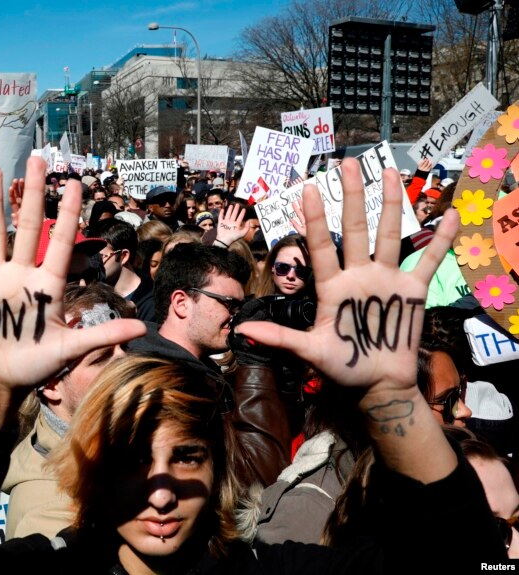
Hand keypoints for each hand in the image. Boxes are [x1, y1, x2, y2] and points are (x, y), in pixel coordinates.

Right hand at [0, 157, 144, 426]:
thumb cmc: (33, 367)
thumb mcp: (68, 349)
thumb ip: (100, 335)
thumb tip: (140, 328)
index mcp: (46, 284)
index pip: (60, 242)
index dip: (68, 214)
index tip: (76, 185)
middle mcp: (21, 274)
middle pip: (28, 226)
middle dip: (32, 193)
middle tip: (37, 160)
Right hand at [215, 204, 247, 245]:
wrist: (225, 240)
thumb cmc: (233, 237)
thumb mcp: (242, 233)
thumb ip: (247, 228)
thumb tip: (248, 221)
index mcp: (236, 225)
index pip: (240, 217)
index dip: (242, 213)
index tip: (244, 209)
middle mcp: (231, 223)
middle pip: (234, 214)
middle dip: (236, 209)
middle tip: (237, 204)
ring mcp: (226, 222)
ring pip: (228, 214)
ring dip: (229, 210)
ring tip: (231, 205)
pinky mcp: (221, 223)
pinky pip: (221, 217)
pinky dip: (221, 213)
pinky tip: (222, 209)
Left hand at [237, 159, 458, 393]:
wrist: (377, 384)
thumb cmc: (341, 367)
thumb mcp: (310, 351)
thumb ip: (280, 338)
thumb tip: (243, 330)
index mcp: (332, 286)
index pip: (320, 246)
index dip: (313, 219)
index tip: (306, 190)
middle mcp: (358, 274)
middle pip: (354, 229)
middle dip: (350, 196)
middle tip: (346, 163)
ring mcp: (386, 279)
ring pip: (388, 234)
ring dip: (390, 204)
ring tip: (388, 172)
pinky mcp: (412, 291)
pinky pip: (429, 260)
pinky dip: (442, 240)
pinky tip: (451, 215)